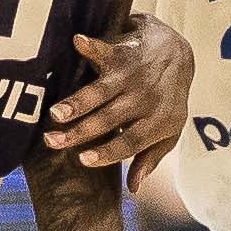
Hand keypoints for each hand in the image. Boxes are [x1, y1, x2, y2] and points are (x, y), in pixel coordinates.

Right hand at [44, 17, 190, 167]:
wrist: (178, 54)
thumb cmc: (167, 101)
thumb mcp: (167, 132)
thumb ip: (149, 158)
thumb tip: (133, 188)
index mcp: (158, 122)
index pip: (132, 142)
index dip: (108, 152)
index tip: (82, 160)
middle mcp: (146, 99)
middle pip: (110, 119)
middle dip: (80, 131)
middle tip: (53, 141)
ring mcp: (134, 75)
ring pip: (102, 91)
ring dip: (78, 101)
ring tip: (55, 113)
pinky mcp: (123, 53)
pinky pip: (106, 50)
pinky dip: (92, 47)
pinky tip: (77, 43)